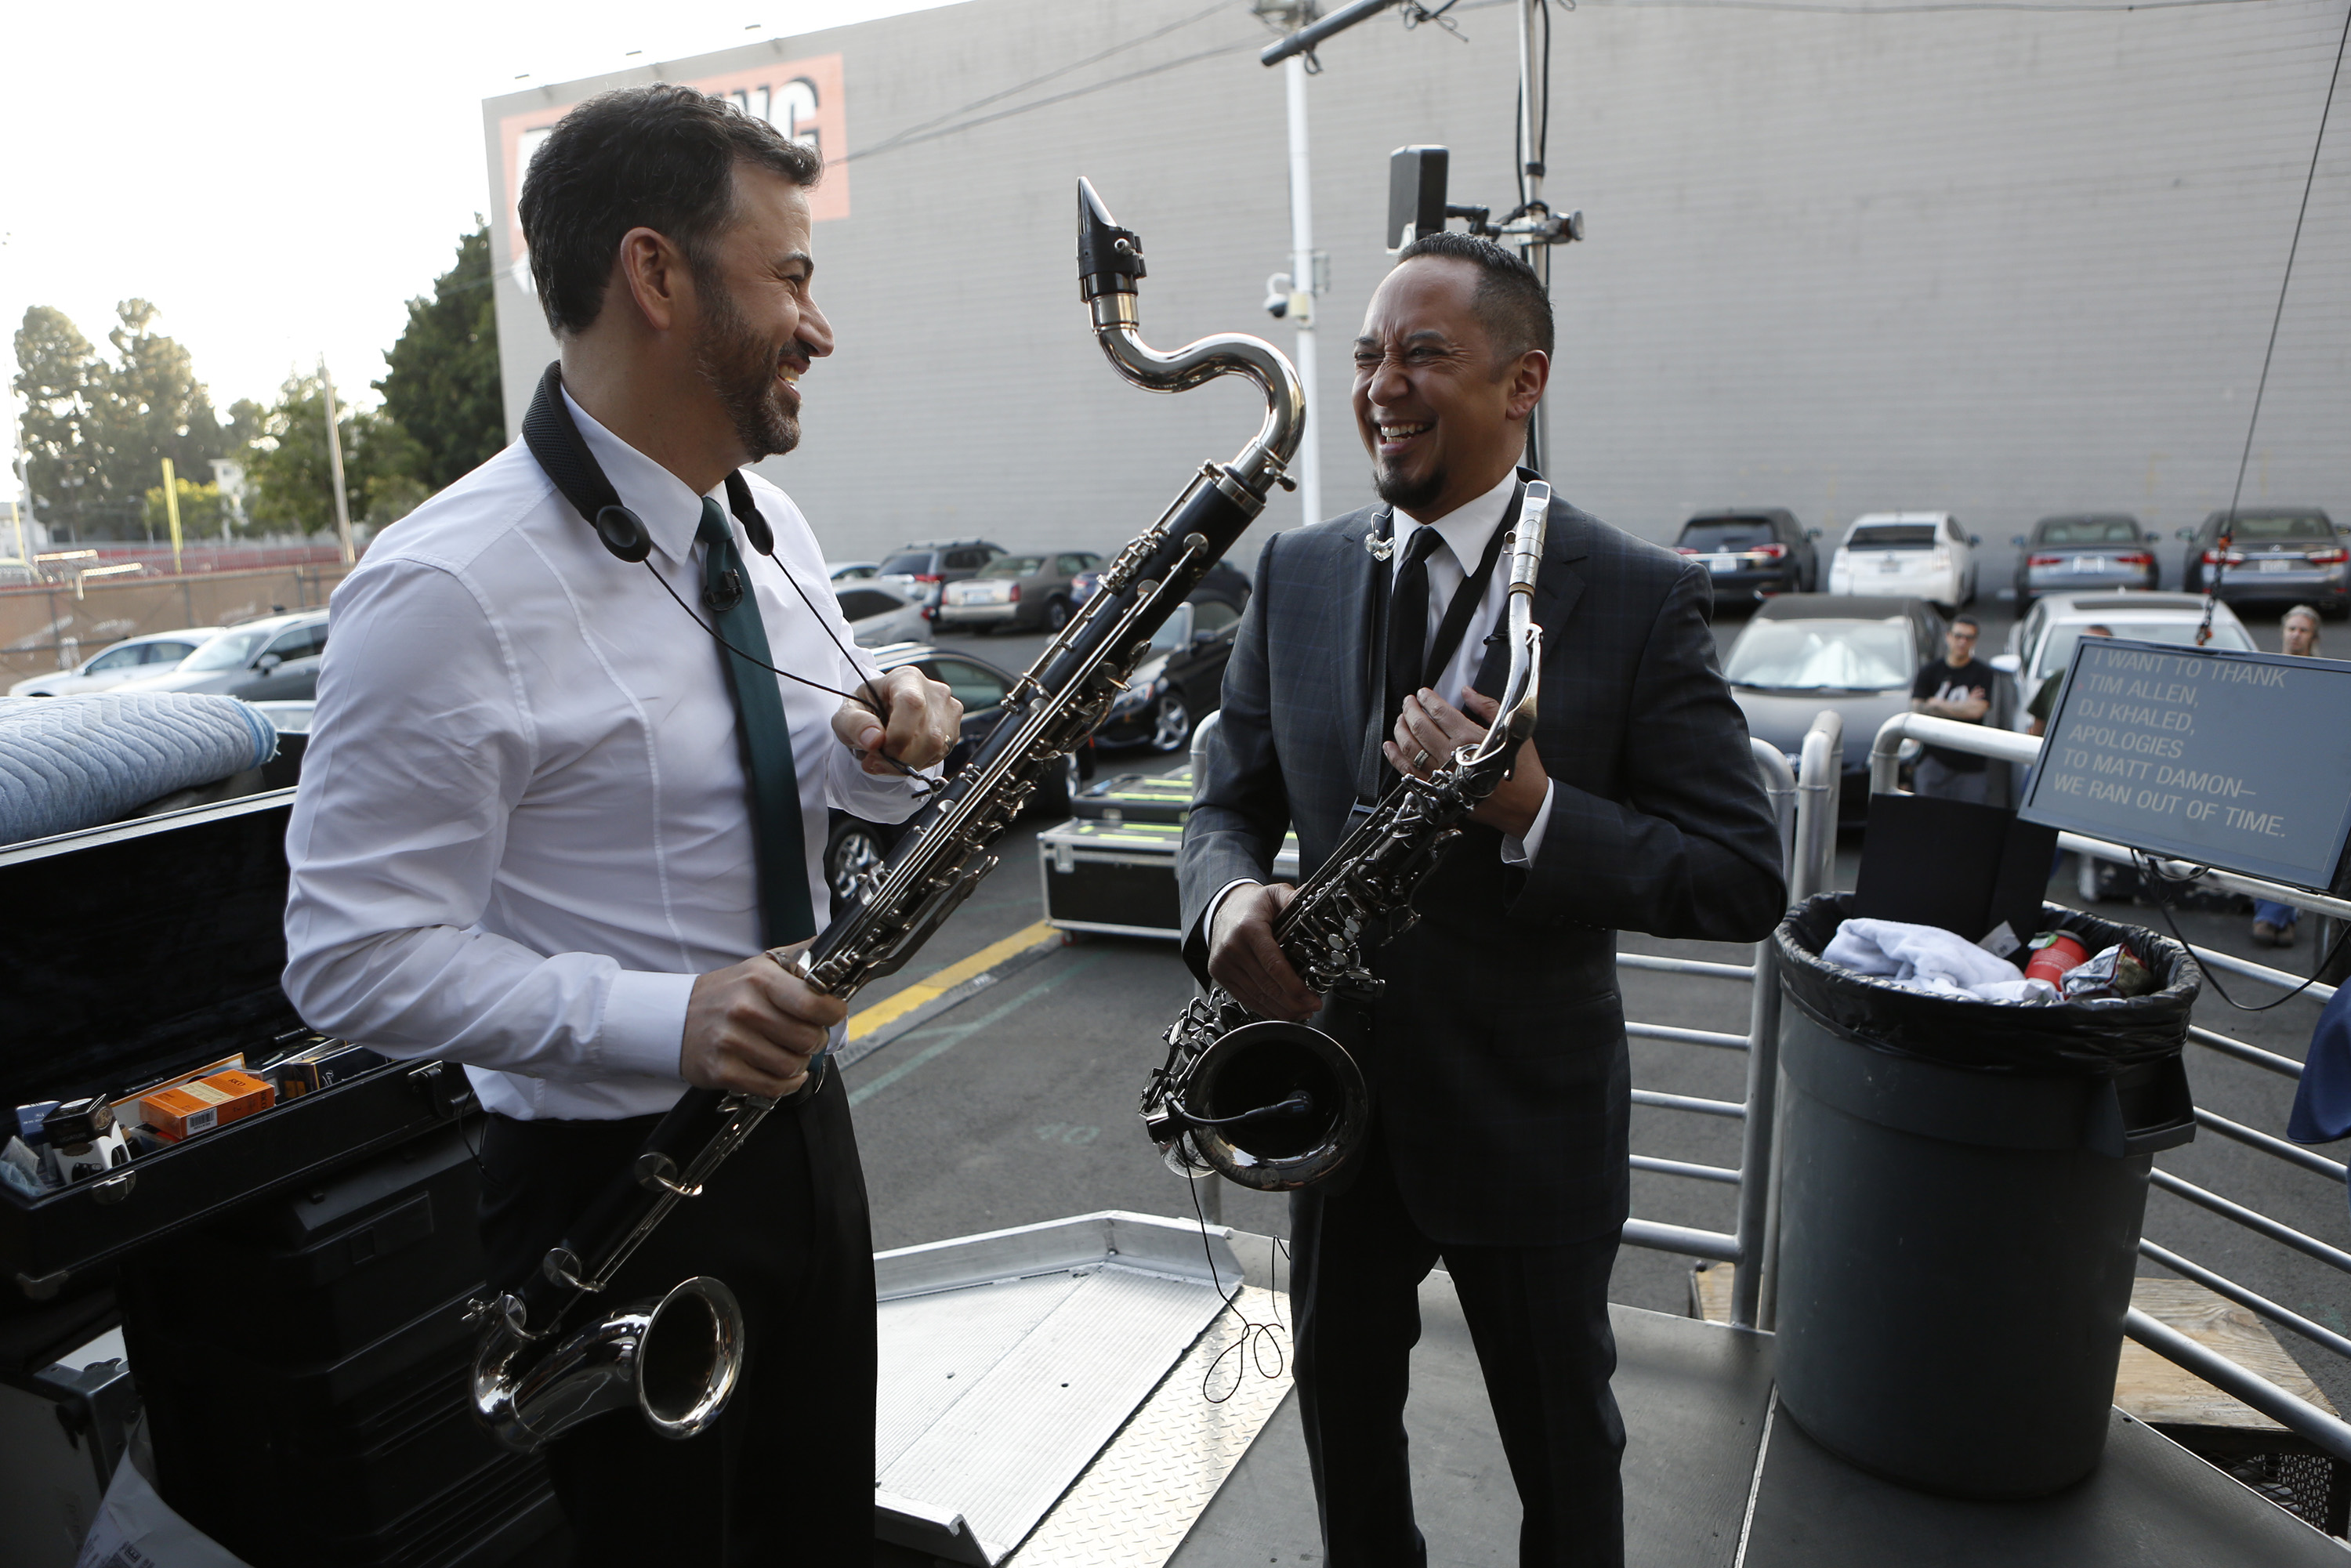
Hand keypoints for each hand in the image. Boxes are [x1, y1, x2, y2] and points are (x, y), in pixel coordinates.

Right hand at [679, 951, 848, 1097]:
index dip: (833, 1012)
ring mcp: (731, 1042)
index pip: (814, 1003)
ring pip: (792, 1066)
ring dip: (799, 1063)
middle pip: (808, 1039)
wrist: (675, 1018)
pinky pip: (772, 1087)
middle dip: (815, 1040)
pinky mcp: (723, 1071)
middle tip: (807, 1034)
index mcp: (760, 979)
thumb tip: (839, 950)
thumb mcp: (762, 966)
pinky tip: (783, 1072)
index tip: (832, 1013)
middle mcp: (745, 1009)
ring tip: (790, 1051)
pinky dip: (785, 1084)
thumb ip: (802, 957)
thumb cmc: (728, 993)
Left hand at [834, 666, 960, 775]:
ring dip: (908, 764)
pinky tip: (902, 758)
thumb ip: (855, 725)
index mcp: (906, 678)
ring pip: (938, 747)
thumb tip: (874, 739)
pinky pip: (941, 754)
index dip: (898, 735)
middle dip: (900, 757)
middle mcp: (933, 691)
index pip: (912, 704)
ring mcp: (948, 710)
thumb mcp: (847, 715)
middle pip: (928, 732)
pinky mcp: (953, 729)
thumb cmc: (865, 711)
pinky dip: (919, 763)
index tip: (878, 751)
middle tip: (875, 762)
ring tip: (885, 761)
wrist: (878, 716)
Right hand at [1207, 882, 1320, 1022]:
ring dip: (1281, 1009)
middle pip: (1267, 986)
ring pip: (1257, 997)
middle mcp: (1232, 949)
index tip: (1311, 997)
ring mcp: (1223, 965)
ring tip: (1301, 1011)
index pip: (1274, 966)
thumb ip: (1293, 898)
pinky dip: (1265, 1009)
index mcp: (1248, 929)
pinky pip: (1245, 998)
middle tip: (1312, 1006)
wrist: (1223, 907)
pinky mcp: (1220, 975)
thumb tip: (1317, 900)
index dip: (1294, 987)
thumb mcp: (1274, 893)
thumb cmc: (1251, 904)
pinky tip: (1281, 1011)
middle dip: (1293, 1002)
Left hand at [1385, 688, 1547, 836]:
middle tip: (1409, 701)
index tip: (1424, 693)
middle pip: (1420, 726)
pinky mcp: (1438, 790)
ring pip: (1410, 747)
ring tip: (1401, 719)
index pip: (1439, 712)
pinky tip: (1391, 746)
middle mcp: (1452, 755)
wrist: (1524, 805)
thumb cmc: (1521, 770)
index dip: (1428, 699)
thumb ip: (1487, 707)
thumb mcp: (1511, 730)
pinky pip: (1409, 772)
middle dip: (1411, 710)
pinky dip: (1396, 758)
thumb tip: (1467, 692)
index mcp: (1470, 737)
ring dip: (1401, 729)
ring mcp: (1442, 774)